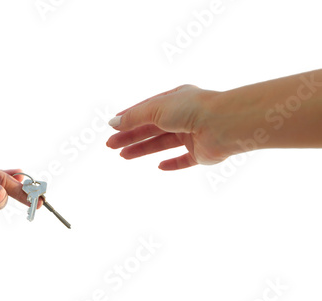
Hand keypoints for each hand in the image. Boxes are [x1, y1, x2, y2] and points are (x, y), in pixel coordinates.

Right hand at [106, 85, 229, 169]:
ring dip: (142, 150)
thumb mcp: (155, 109)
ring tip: (123, 156)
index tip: (112, 127)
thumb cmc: (191, 109)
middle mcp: (184, 116)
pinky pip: (184, 160)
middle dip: (130, 136)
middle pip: (151, 128)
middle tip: (111, 145)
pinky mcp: (202, 152)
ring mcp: (193, 134)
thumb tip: (114, 122)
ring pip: (162, 144)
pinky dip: (172, 163)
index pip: (146, 109)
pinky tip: (159, 167)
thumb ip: (134, 117)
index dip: (128, 118)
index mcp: (175, 99)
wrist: (225, 124)